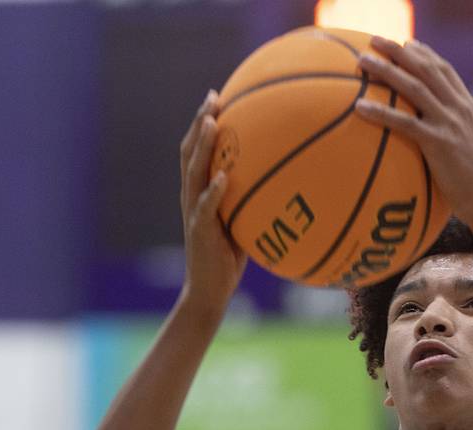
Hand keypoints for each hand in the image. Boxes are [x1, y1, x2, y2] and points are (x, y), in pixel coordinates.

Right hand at [180, 90, 246, 313]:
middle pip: (190, 151)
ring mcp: (193, 213)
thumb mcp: (241, 224)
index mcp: (199, 192)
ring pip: (193, 172)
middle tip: (213, 95)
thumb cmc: (228, 259)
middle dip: (200, 121)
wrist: (209, 291)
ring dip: (203, 146)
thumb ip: (250, 201)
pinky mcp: (200, 232)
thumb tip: (283, 183)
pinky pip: (206, 207)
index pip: (197, 151)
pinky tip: (224, 176)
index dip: (204, 123)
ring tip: (213, 122)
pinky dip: (214, 190)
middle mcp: (192, 197)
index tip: (218, 96)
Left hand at [355, 37, 472, 227]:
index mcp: (469, 109)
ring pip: (413, 87)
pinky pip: (404, 123)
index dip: (424, 54)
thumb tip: (438, 147)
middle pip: (426, 68)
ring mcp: (450, 124)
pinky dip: (380, 112)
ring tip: (361, 62)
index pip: (445, 71)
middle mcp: (460, 109)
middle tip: (374, 40)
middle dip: (398, 51)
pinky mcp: (439, 143)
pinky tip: (359, 108)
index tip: (406, 44)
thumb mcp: (472, 155)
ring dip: (385, 71)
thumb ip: (457, 141)